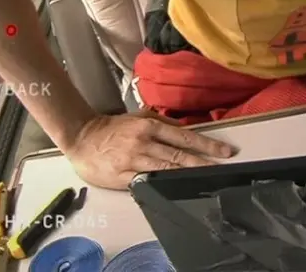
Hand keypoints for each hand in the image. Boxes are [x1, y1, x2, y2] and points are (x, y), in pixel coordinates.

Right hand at [62, 109, 234, 189]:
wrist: (81, 137)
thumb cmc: (112, 128)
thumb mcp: (138, 117)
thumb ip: (162, 122)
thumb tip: (185, 128)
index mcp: (149, 126)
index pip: (184, 136)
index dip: (206, 144)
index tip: (224, 151)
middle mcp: (144, 142)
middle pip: (179, 154)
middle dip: (203, 161)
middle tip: (223, 166)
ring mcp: (133, 160)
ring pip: (166, 168)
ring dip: (187, 173)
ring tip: (206, 177)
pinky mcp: (122, 177)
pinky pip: (145, 181)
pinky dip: (161, 184)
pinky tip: (175, 188)